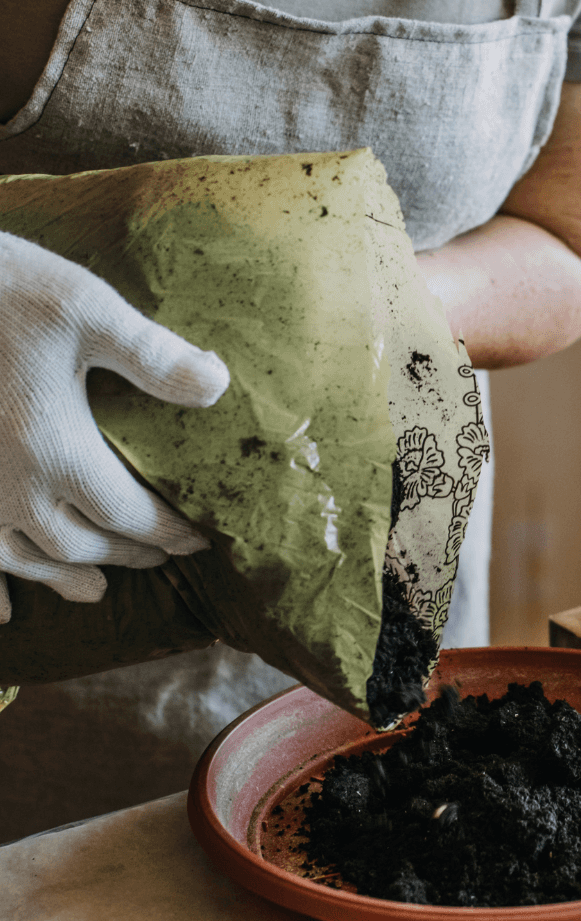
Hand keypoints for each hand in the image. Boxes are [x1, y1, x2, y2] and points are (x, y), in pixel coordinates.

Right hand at [0, 232, 229, 622]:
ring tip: (94, 591)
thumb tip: (219, 385)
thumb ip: (152, 355)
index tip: (199, 542)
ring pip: (20, 556)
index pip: (130, 514)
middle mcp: (8, 484)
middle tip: (159, 557)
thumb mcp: (83, 308)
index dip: (169, 533)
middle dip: (125, 553)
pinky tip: (0, 612)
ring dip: (62, 576)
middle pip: (79, 542)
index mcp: (55, 449)